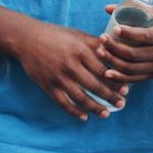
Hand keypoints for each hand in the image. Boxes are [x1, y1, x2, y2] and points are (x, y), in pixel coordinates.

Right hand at [13, 18, 127, 120]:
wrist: (27, 39)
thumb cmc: (56, 35)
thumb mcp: (78, 35)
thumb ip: (96, 44)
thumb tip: (117, 49)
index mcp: (80, 50)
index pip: (103, 69)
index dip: (115, 81)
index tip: (126, 89)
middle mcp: (70, 65)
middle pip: (94, 86)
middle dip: (110, 96)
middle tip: (121, 104)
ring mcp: (58, 77)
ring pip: (80, 97)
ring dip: (94, 107)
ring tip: (105, 114)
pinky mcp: (47, 86)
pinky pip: (63, 102)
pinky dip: (74, 111)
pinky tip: (84, 117)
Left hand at [99, 8, 152, 84]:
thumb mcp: (152, 13)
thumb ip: (131, 8)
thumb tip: (106, 8)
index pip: (145, 36)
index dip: (129, 34)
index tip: (114, 29)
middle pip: (135, 53)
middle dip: (114, 47)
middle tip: (102, 38)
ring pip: (131, 67)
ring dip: (113, 61)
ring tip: (100, 51)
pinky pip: (134, 79)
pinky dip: (119, 77)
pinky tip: (107, 72)